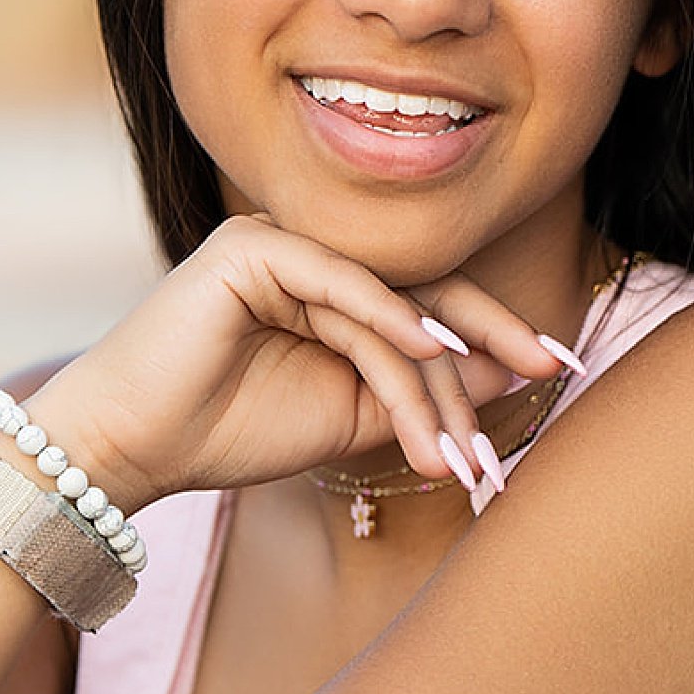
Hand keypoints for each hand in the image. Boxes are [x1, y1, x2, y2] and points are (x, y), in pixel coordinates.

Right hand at [22, 214, 572, 509]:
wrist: (132, 450)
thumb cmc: (229, 434)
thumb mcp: (353, 416)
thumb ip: (424, 388)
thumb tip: (514, 369)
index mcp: (333, 289)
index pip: (432, 303)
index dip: (497, 335)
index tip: (561, 366)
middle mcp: (311, 255)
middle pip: (424, 291)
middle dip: (489, 344)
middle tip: (552, 370)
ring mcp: (279, 243)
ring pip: (388, 304)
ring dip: (429, 381)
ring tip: (457, 450)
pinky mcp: (250, 248)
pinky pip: (339, 282)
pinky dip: (387, 319)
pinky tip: (429, 353)